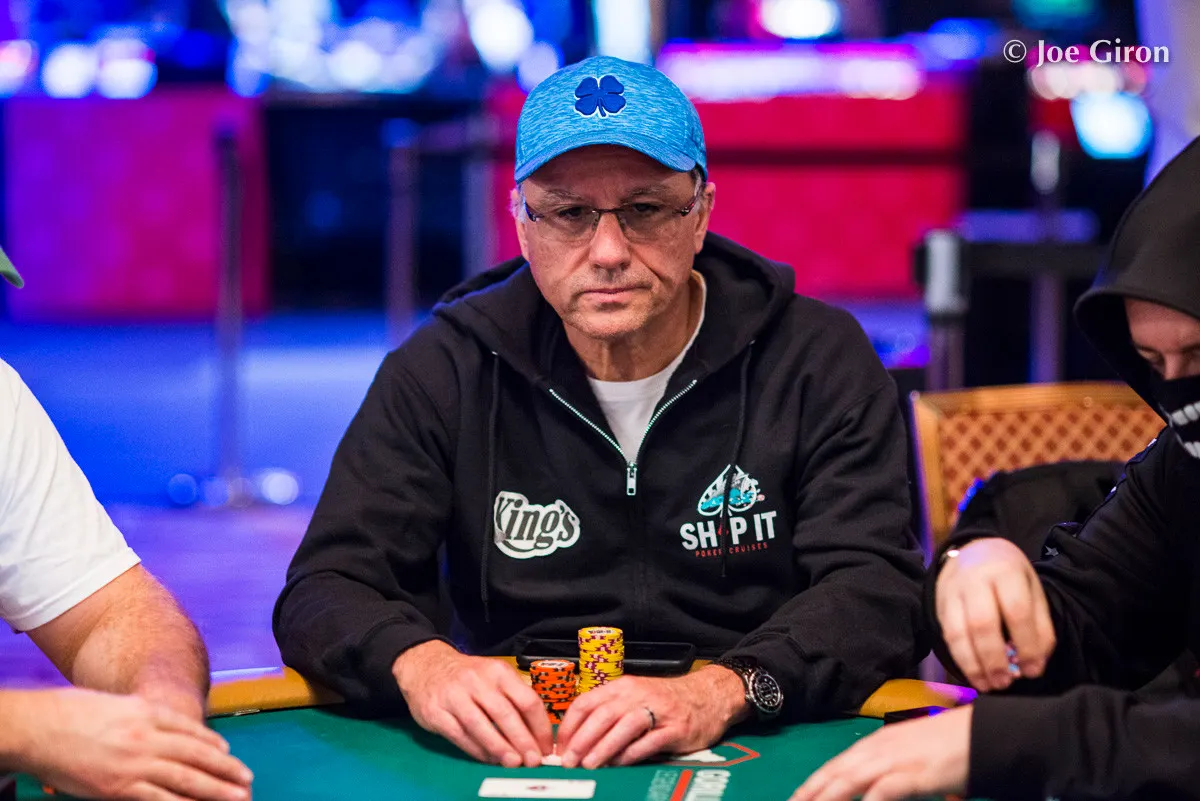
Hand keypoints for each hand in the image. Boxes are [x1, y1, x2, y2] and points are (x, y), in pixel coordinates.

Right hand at [14, 687, 252, 800]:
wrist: (38, 726)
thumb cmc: (69, 712)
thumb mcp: (113, 704)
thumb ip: (137, 715)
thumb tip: (156, 725)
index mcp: (147, 711)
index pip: (189, 728)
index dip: (211, 741)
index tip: (227, 751)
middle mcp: (148, 736)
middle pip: (196, 753)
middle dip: (225, 768)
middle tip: (247, 779)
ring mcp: (135, 762)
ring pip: (186, 777)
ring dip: (216, 789)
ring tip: (239, 796)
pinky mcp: (119, 787)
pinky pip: (159, 799)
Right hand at [392, 641, 552, 766]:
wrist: (426, 666)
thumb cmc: (467, 676)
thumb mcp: (493, 676)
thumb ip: (514, 699)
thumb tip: (537, 734)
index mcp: (498, 671)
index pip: (527, 700)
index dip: (540, 727)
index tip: (546, 746)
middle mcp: (476, 681)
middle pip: (505, 714)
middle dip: (522, 741)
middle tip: (533, 760)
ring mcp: (454, 696)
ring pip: (480, 726)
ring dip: (499, 748)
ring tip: (512, 762)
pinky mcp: (436, 712)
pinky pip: (459, 735)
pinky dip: (476, 750)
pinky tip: (488, 758)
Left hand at [555, 666, 746, 768]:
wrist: (708, 696)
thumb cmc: (665, 702)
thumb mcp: (634, 699)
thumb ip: (609, 715)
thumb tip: (577, 742)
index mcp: (622, 687)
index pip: (586, 702)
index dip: (569, 727)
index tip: (559, 748)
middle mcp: (637, 694)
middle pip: (602, 715)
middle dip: (582, 740)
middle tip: (569, 761)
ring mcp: (658, 710)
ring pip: (623, 726)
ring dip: (603, 747)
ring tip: (590, 765)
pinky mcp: (676, 728)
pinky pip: (649, 741)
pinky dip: (631, 754)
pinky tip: (620, 764)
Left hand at [789, 705, 971, 800]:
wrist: (986, 734)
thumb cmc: (953, 746)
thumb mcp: (914, 756)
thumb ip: (895, 774)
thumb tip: (879, 792)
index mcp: (877, 744)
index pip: (835, 766)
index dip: (812, 784)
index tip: (795, 799)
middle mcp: (879, 749)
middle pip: (834, 773)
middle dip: (809, 793)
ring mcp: (895, 759)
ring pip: (848, 781)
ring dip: (826, 798)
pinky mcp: (914, 773)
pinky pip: (882, 791)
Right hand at [936, 538, 1055, 690]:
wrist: (973, 550)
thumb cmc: (1009, 576)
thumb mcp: (1033, 591)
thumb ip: (1040, 626)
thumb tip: (1034, 665)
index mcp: (1005, 571)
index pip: (1017, 611)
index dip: (1026, 645)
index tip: (1033, 670)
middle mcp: (974, 579)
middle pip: (982, 623)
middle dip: (994, 659)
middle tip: (1006, 683)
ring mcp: (952, 591)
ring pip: (958, 632)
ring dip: (973, 665)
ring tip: (989, 685)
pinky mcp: (938, 605)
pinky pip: (946, 636)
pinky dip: (961, 660)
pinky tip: (975, 675)